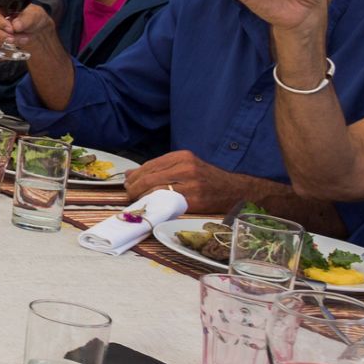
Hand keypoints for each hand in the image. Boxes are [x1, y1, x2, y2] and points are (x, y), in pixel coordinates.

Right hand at [0, 1, 53, 53]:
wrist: (35, 25)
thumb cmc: (34, 16)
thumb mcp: (35, 16)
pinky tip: (14, 41)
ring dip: (2, 39)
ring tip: (17, 40)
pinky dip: (2, 42)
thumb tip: (15, 26)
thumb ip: (27, 20)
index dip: (0, 20)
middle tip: (12, 39)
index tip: (11, 30)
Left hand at [122, 150, 245, 211]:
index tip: (128, 183)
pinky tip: (150, 206)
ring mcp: (191, 184)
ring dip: (141, 196)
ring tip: (137, 200)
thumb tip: (129, 174)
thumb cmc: (208, 179)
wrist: (236, 191)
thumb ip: (159, 169)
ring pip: (155, 189)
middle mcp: (186, 167)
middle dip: (134, 187)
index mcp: (183, 156)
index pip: (150, 165)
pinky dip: (154, 204)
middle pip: (149, 177)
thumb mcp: (185, 167)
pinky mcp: (194, 200)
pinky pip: (167, 202)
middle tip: (129, 194)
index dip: (135, 175)